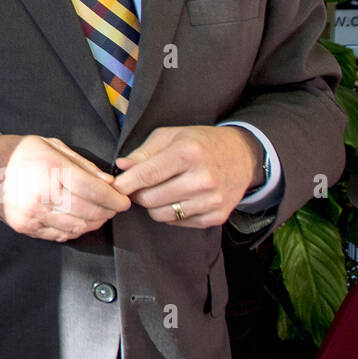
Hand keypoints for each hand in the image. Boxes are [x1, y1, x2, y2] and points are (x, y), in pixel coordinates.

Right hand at [0, 133, 130, 241]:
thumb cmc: (20, 153)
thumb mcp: (51, 146)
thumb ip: (82, 164)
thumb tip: (108, 182)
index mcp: (50, 169)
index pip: (93, 190)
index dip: (114, 199)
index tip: (123, 201)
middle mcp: (42, 194)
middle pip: (89, 212)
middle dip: (107, 212)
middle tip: (113, 207)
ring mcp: (33, 214)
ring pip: (77, 227)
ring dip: (93, 223)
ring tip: (98, 214)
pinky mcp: (26, 226)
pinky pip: (60, 235)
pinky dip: (75, 230)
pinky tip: (77, 220)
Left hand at [113, 125, 260, 227]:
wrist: (242, 156)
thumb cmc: (200, 142)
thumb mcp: (171, 136)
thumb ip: (144, 152)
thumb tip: (122, 166)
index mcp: (188, 153)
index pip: (148, 175)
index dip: (126, 184)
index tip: (114, 187)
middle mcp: (202, 179)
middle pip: (151, 199)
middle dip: (137, 194)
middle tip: (138, 186)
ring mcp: (211, 200)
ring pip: (161, 215)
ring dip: (153, 205)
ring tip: (159, 190)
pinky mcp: (217, 216)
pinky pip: (178, 223)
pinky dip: (171, 213)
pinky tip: (177, 198)